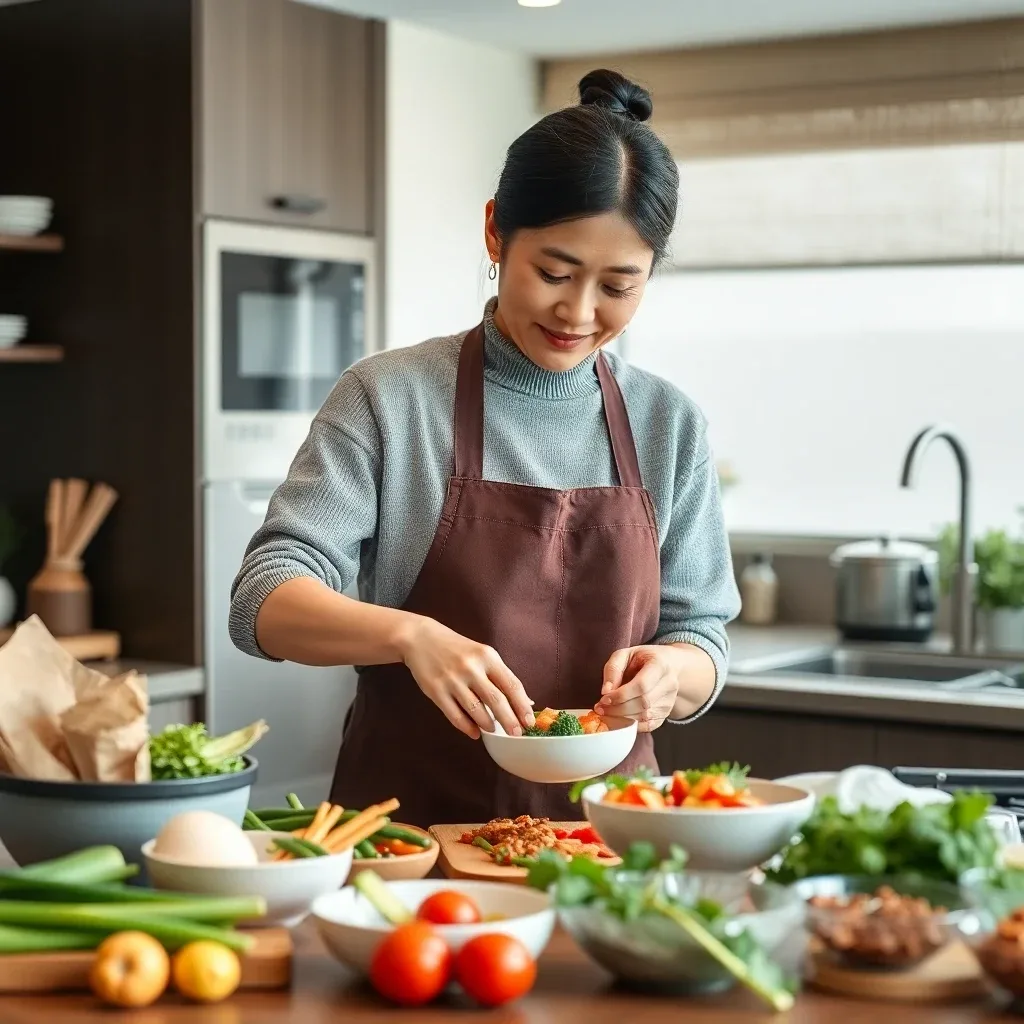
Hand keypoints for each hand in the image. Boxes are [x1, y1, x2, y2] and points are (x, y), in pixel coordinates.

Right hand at [397, 616, 534, 739]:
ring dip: (488, 724)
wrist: (421, 638)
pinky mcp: (436, 691)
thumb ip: (502, 676)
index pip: (512, 685)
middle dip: (509, 721)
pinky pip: (455, 715)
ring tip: (493, 729)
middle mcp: (471, 668)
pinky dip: (467, 727)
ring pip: (476, 710)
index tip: (529, 722)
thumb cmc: (457, 648)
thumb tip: (526, 702)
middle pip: (496, 700)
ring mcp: (453, 680)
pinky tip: (474, 732)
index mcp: (487, 657)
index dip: (522, 706)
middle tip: (516, 734)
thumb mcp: (482, 654)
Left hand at [596, 645, 684, 732]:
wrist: (668, 665)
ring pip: (645, 716)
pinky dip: (630, 725)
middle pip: (643, 703)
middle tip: (601, 708)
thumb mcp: (625, 654)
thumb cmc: (643, 659)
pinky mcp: (666, 714)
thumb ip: (613, 669)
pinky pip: (647, 725)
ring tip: (606, 713)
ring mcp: (669, 701)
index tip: (604, 698)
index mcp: (659, 665)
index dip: (621, 695)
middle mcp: (669, 684)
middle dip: (618, 709)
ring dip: (622, 718)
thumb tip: (606, 691)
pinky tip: (618, 719)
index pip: (642, 685)